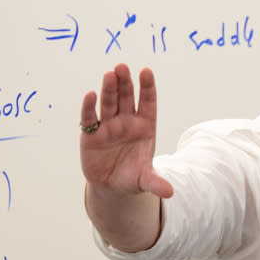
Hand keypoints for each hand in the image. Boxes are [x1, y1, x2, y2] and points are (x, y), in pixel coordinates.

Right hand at [79, 64, 172, 199]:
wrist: (112, 186)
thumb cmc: (132, 177)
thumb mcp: (144, 181)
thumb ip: (155, 183)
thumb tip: (169, 192)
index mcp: (145, 128)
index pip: (147, 103)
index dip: (147, 88)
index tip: (146, 71)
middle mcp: (127, 123)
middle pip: (126, 98)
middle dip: (125, 83)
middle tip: (122, 67)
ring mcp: (109, 126)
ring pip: (109, 104)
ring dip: (109, 89)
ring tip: (110, 74)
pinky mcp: (91, 135)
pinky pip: (90, 118)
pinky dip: (89, 107)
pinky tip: (90, 95)